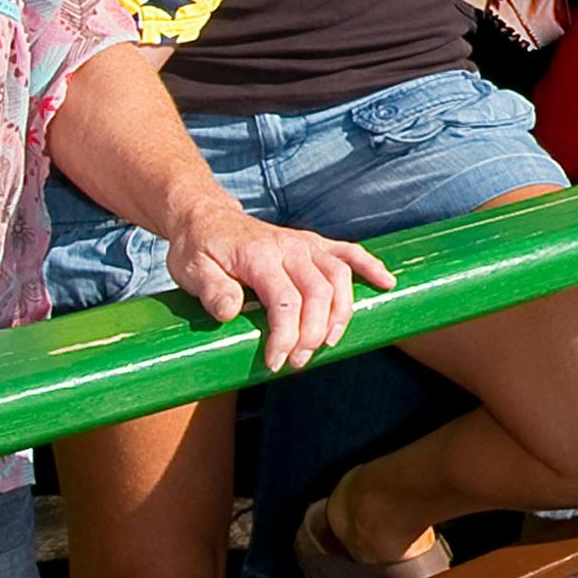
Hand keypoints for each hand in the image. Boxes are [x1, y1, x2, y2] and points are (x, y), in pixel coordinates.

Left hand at [169, 204, 392, 369]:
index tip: (276, 362)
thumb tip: (231, 313)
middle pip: (318, 292)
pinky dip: (369, 266)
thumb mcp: (191, 271)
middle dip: (313, 333)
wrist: (204, 216)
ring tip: (329, 342)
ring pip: (338, 277)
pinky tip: (386, 283)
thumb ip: (212, 291)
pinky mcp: (312, 243)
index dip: (286, 335)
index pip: (284, 300)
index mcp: (259, 256)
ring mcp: (304, 244)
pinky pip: (348, 252)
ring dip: (340, 313)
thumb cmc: (197, 248)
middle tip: (298, 361)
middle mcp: (288, 247)